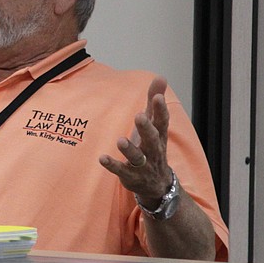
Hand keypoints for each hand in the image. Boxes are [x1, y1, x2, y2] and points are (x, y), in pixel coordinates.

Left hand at [99, 76, 173, 204]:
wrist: (157, 185)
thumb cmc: (153, 147)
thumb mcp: (155, 125)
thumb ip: (154, 102)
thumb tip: (161, 77)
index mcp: (159, 136)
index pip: (162, 121)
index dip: (160, 110)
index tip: (157, 97)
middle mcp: (153, 150)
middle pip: (152, 139)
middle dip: (146, 128)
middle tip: (139, 116)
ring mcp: (143, 165)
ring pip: (138, 157)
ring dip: (129, 149)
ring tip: (120, 140)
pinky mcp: (130, 176)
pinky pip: (121, 170)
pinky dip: (112, 165)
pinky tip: (102, 158)